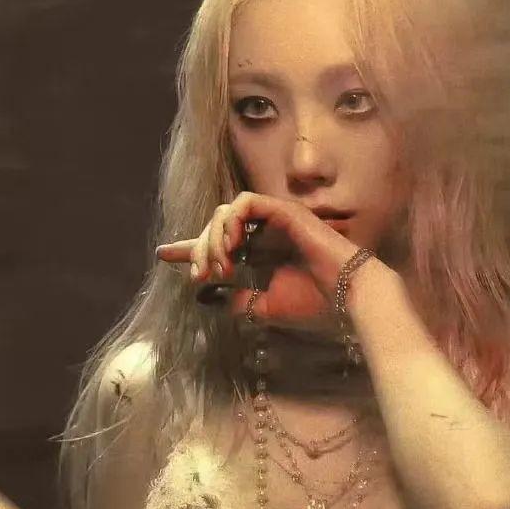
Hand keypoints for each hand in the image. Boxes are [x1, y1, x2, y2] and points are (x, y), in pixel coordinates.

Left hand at [155, 192, 362, 316]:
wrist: (347, 296)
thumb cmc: (313, 303)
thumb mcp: (263, 306)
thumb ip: (236, 298)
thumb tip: (208, 295)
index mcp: (258, 253)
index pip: (216, 244)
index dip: (189, 248)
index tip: (163, 253)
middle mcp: (262, 233)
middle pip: (214, 227)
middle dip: (199, 249)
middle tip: (200, 276)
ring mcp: (273, 220)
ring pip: (224, 212)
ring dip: (214, 238)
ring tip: (220, 265)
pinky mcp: (283, 211)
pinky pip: (245, 202)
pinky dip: (232, 220)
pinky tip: (231, 243)